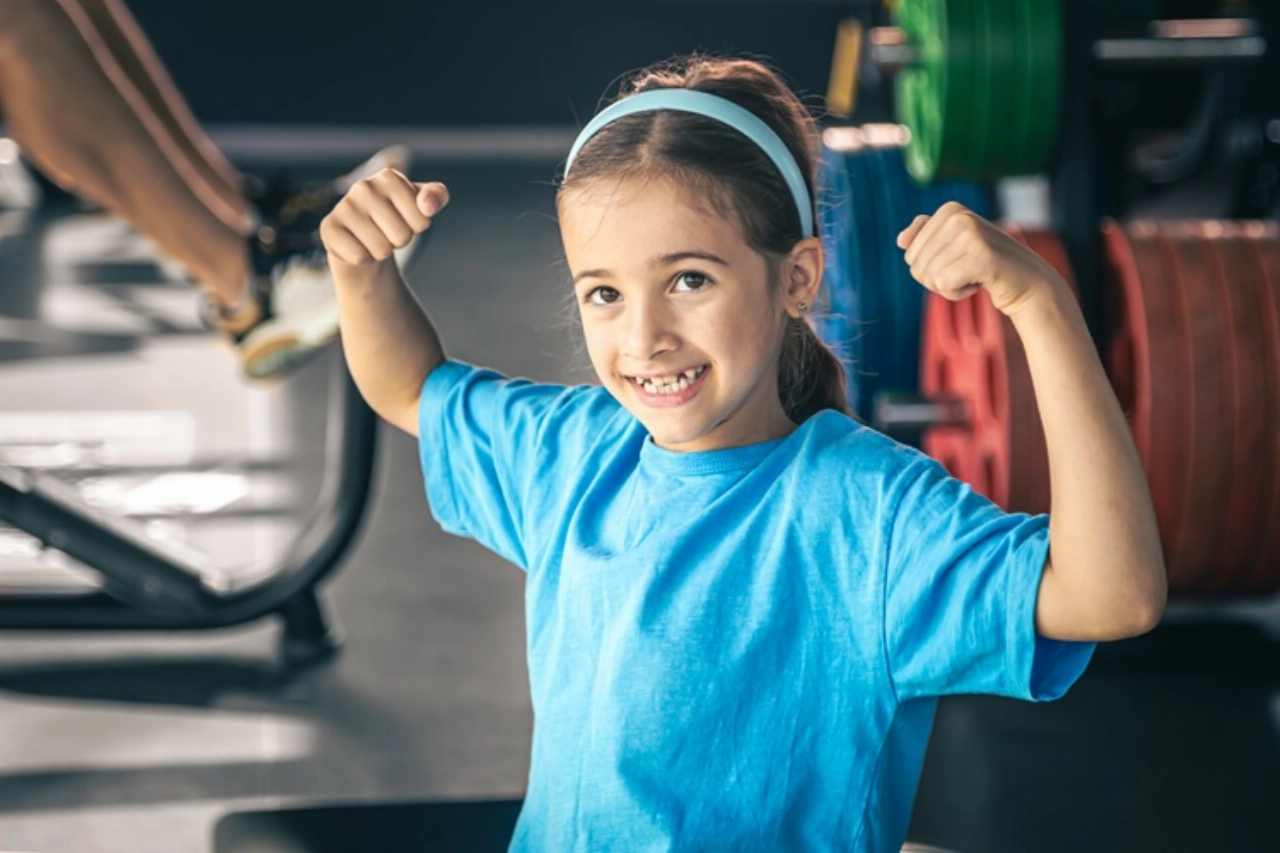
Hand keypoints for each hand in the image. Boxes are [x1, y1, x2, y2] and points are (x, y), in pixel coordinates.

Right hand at [320, 170, 449, 268]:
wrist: (362, 239)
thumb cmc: (396, 218)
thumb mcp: (423, 205)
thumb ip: (437, 196)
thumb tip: (428, 206)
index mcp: (389, 178)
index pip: (423, 221)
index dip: (417, 228)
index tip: (404, 219)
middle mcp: (364, 187)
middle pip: (403, 236)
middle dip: (399, 241)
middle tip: (386, 232)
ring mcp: (344, 207)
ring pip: (382, 250)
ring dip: (381, 251)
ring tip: (372, 238)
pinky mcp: (329, 228)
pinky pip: (359, 257)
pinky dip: (363, 260)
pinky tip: (357, 246)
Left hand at [896, 202, 1065, 316]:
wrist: (1030, 283)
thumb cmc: (987, 266)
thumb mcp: (954, 247)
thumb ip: (925, 236)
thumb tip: (900, 241)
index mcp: (950, 209)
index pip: (909, 253)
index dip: (931, 267)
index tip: (958, 262)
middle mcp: (959, 216)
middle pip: (916, 266)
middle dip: (937, 279)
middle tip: (967, 273)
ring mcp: (970, 233)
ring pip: (929, 277)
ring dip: (950, 287)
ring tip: (976, 276)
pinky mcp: (980, 255)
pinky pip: (943, 285)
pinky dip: (958, 294)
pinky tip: (979, 284)